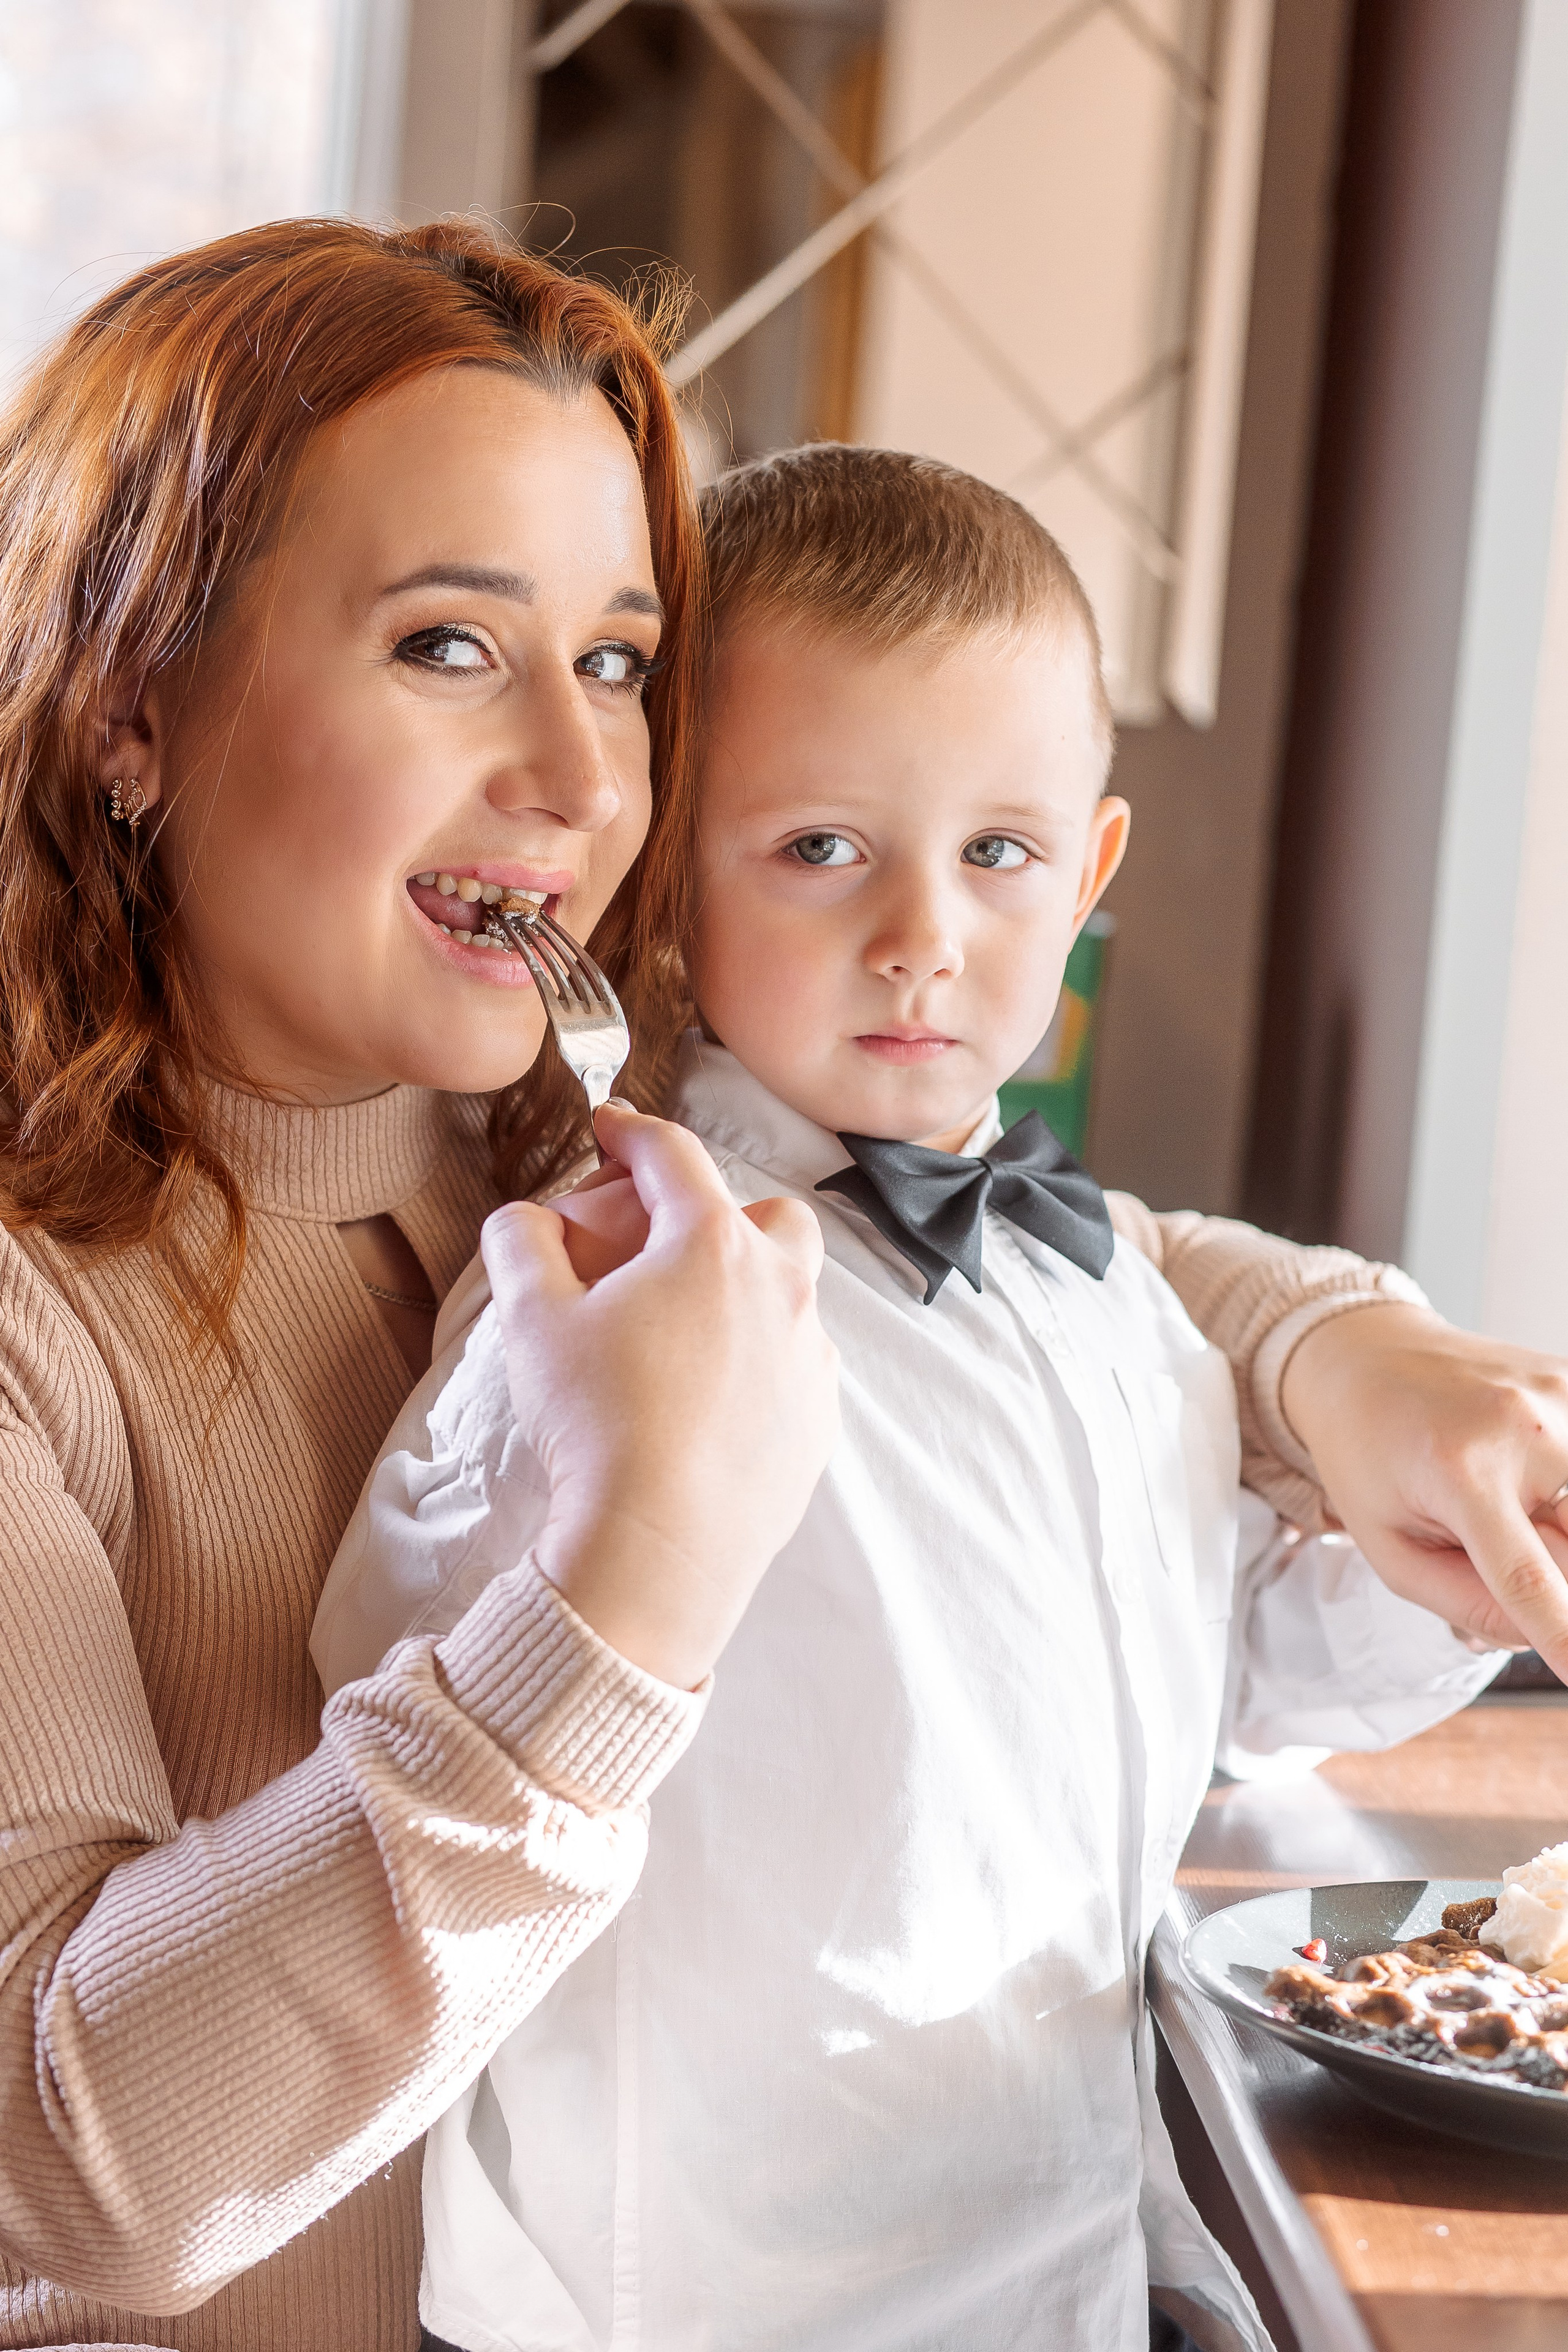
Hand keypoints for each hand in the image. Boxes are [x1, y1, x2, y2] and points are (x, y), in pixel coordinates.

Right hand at [482, 1102, 839, 1687]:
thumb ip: (520, 1244)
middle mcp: (781, 1287)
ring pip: (790, 1294)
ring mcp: (811, 1356)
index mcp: (712, 1244)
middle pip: (765, 1216)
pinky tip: (707, 1400)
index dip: (631, 1132)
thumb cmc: (595, 1425)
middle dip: (717, 1213)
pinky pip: (795, 1367)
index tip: (607, 1130)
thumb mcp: (531, 1321)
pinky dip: (757, 1363)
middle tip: (659, 1246)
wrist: (656, 1550)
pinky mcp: (819, 1420)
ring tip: (681, 1330)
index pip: (673, 1155)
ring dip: (742, 1291)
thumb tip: (523, 1219)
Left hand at [1281, 1303, 1567, 1672]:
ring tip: (1502, 1502)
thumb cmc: (1370, 1456)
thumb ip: (1467, 1603)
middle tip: (1487, 1536)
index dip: (1564, 1634)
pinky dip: (1561, 1495)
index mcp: (1461, 1470)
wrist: (1366, 1358)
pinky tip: (1522, 1474)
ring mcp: (1562, 1398)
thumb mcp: (1389, 1547)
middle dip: (1548, 1568)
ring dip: (1557, 1531)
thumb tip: (1543, 1637)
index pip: (1528, 1578)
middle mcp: (1523, 1426)